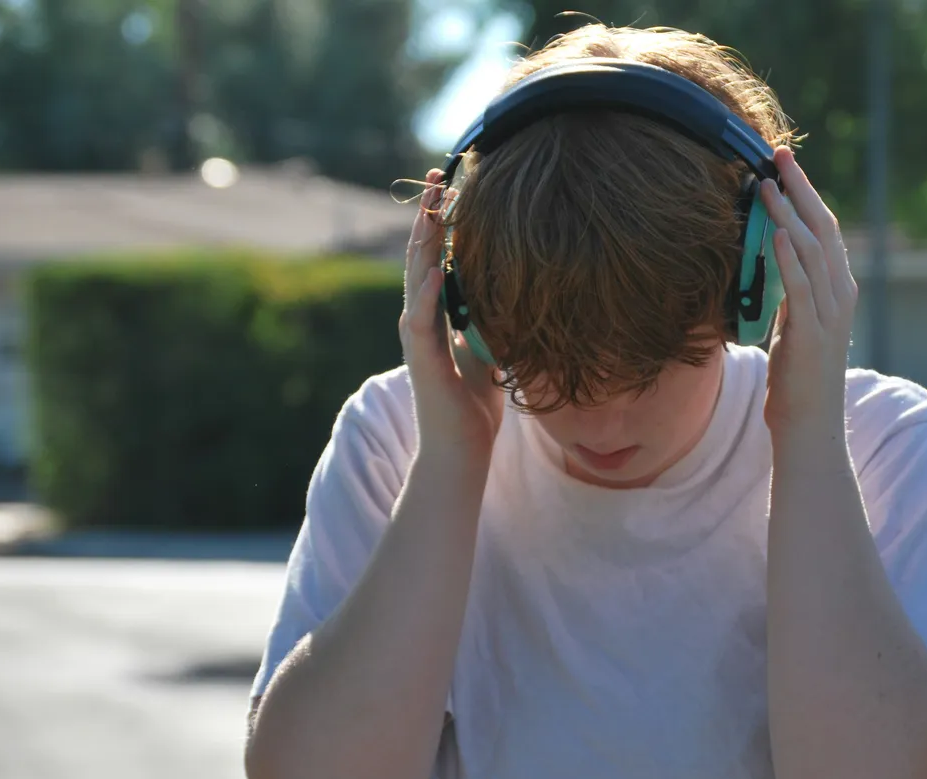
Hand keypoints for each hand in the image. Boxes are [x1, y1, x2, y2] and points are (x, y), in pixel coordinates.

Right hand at [399, 169, 503, 467]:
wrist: (460, 452)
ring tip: (431, 210)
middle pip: (421, 258)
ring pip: (415, 280)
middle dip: (429, 218)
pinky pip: (421, 320)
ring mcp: (417, 340)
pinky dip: (426, 293)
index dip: (443, 224)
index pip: (437, 259)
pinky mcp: (420, 361)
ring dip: (422, 244)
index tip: (455, 187)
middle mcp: (421, 321)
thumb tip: (511, 293)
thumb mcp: (489, 352)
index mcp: (437, 317)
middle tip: (440, 178)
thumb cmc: (475, 408)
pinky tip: (436, 268)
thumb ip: (489, 323)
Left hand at [758, 146, 857, 449]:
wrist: (810, 426)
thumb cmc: (798, 380)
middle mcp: (840, 295)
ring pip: (813, 251)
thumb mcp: (794, 326)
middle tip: (778, 155)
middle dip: (800, 189)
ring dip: (789, 214)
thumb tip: (773, 263)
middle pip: (823, 228)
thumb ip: (791, 294)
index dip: (806, 194)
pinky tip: (778, 233)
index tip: (784, 166)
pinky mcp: (813, 333)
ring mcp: (830, 314)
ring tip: (768, 185)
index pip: (825, 230)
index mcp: (838, 290)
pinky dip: (791, 257)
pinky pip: (802, 287)